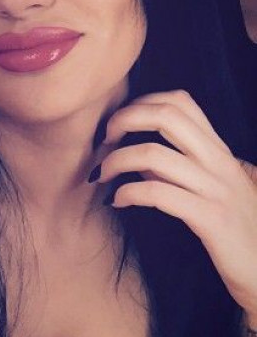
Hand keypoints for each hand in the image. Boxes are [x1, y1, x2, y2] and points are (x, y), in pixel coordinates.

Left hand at [93, 90, 256, 321]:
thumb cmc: (234, 234)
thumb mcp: (208, 192)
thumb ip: (175, 170)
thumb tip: (137, 160)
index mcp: (220, 152)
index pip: (181, 101)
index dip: (141, 103)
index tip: (118, 124)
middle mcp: (221, 164)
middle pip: (166, 115)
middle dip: (123, 119)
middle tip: (104, 140)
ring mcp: (218, 190)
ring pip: (154, 154)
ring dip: (116, 160)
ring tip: (102, 175)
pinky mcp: (212, 219)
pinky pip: (158, 193)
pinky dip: (127, 192)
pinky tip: (117, 201)